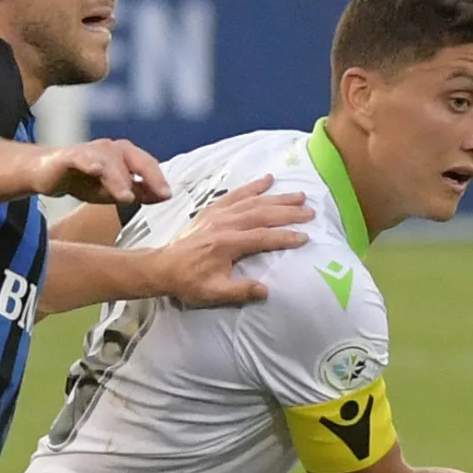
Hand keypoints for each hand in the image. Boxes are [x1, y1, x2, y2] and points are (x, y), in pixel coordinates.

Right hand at [31, 139, 169, 203]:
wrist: (47, 173)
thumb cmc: (85, 181)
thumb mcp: (115, 191)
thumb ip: (139, 192)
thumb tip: (165, 196)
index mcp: (125, 155)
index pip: (148, 165)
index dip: (159, 179)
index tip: (169, 196)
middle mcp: (112, 148)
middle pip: (136, 161)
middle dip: (150, 177)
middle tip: (161, 194)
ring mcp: (91, 150)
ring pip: (111, 164)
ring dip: (119, 180)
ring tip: (126, 197)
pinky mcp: (70, 156)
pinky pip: (82, 158)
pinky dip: (90, 163)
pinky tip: (96, 170)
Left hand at [149, 175, 313, 305]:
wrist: (162, 267)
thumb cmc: (189, 281)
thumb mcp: (214, 293)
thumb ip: (240, 291)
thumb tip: (266, 290)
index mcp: (227, 244)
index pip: (263, 238)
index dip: (285, 237)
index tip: (304, 237)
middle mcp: (225, 224)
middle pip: (263, 214)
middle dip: (288, 212)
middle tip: (310, 212)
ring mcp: (218, 214)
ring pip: (253, 201)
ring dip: (277, 197)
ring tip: (299, 195)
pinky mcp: (212, 210)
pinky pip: (236, 194)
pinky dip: (253, 186)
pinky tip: (267, 180)